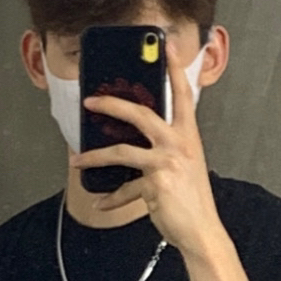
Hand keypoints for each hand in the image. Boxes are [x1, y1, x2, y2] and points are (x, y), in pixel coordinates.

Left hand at [71, 42, 224, 259]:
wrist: (202, 231)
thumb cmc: (193, 200)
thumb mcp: (184, 167)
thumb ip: (165, 150)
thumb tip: (134, 143)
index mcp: (188, 136)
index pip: (182, 95)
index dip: (173, 70)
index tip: (164, 48)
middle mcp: (178, 144)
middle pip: (140, 114)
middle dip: (112, 105)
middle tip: (90, 102)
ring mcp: (166, 163)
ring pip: (121, 151)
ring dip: (94, 157)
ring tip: (78, 161)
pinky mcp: (155, 183)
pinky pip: (125, 188)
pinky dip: (111, 198)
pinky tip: (101, 203)